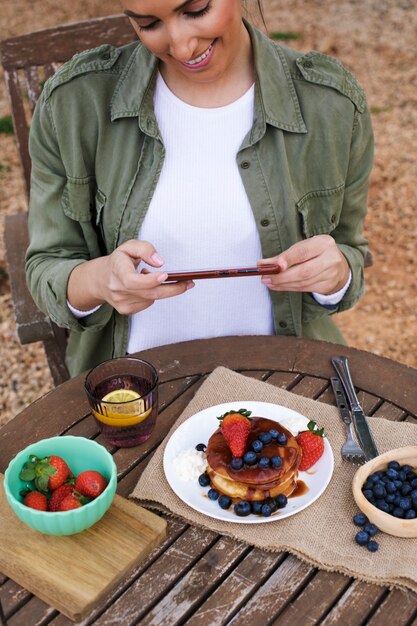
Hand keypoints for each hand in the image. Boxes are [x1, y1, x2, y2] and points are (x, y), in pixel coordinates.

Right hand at [67, 240, 193, 314]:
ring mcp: (121, 302)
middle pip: (149, 294)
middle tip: (188, 283)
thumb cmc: (118, 261)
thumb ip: (145, 249)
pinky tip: (145, 286)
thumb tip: (160, 262)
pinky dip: (152, 295)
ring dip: (160, 288)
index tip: (165, 275)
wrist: (100, 280)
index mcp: (116, 271)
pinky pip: (148, 303)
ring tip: (155, 277)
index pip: (132, 281)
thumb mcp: (129, 247)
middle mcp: (118, 289)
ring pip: (151, 298)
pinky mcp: (126, 310)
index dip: (150, 280)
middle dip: (172, 289)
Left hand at [258, 235, 349, 294]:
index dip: (287, 259)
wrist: (339, 265)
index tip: (272, 265)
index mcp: (323, 243)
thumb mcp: (304, 247)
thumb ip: (285, 255)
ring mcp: (331, 274)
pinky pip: (304, 289)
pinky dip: (289, 288)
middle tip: (265, 277)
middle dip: (281, 276)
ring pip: (303, 282)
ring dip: (282, 284)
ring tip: (268, 282)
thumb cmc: (315, 253)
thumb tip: (263, 264)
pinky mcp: (327, 286)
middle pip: (303, 271)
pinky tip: (278, 286)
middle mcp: (330, 258)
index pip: (303, 252)